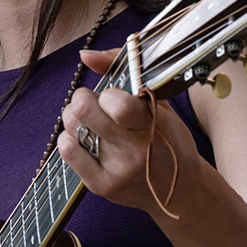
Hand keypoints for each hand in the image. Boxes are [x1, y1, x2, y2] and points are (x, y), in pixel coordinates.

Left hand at [57, 48, 199, 216]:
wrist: (179, 190)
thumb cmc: (168, 138)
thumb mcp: (160, 101)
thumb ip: (123, 69)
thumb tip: (84, 55)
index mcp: (155, 125)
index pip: (118, 105)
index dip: (107, 94)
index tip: (113, 96)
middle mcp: (135, 151)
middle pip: (83, 111)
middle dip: (82, 98)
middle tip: (92, 102)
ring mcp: (117, 171)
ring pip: (71, 128)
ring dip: (75, 117)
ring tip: (90, 121)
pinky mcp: (101, 186)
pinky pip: (67, 151)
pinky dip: (68, 137)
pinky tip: (83, 138)